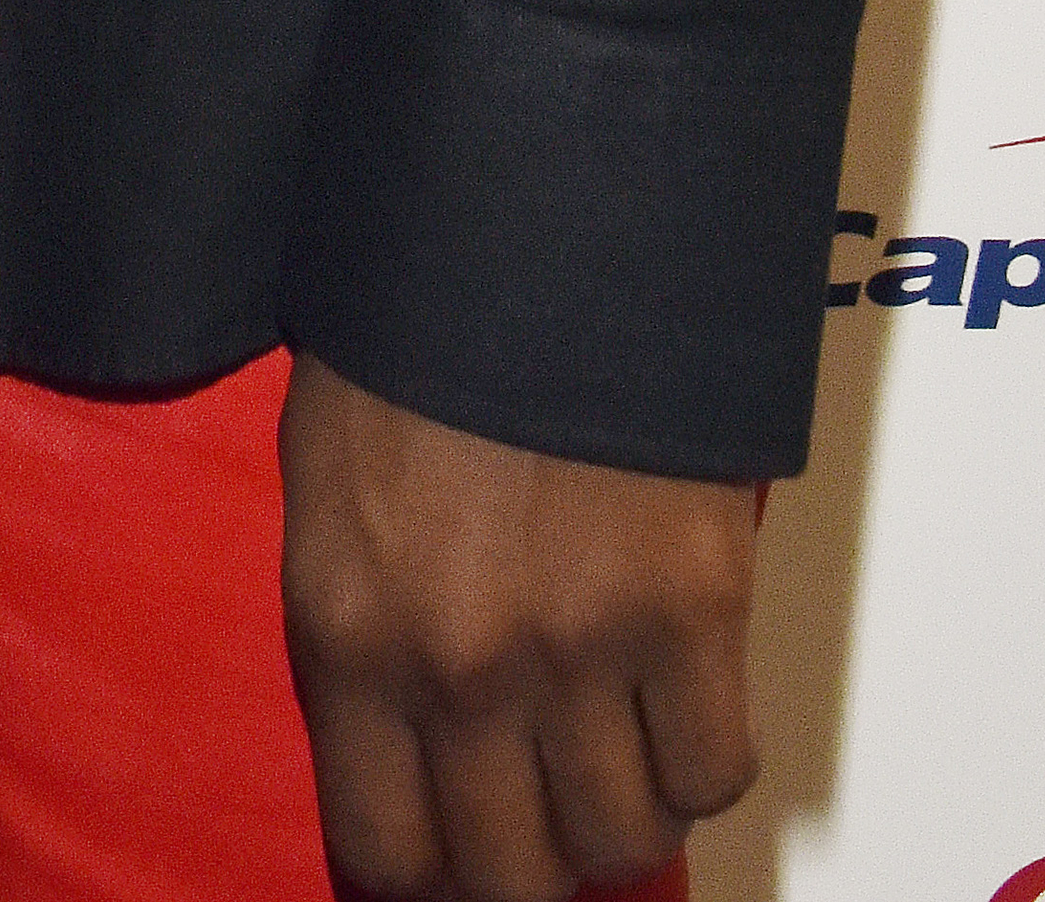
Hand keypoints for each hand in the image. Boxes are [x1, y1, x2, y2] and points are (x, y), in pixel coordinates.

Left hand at [279, 353, 756, 898]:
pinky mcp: (690, 604)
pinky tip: (674, 702)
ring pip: (622, 842)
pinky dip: (699, 760)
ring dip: (620, 813)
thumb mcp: (330, 482)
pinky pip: (714, 771)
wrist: (528, 208)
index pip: (387, 854)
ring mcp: (580, 644)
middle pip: (512, 879)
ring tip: (611, 746)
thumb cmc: (411, 325)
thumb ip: (363, 627)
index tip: (455, 838)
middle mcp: (458, 665)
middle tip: (543, 806)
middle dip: (529, 859)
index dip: (431, 867)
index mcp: (346, 630)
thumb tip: (411, 753)